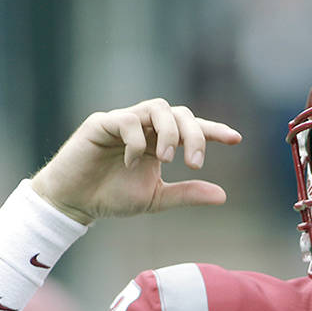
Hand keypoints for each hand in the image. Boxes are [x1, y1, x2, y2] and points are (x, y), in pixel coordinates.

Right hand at [30, 98, 241, 223]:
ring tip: (168, 159)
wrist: (75, 202)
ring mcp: (124, 121)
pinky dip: (137, 141)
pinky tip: (132, 162)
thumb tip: (222, 195)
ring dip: (169, 132)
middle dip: (193, 134)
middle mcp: (145, 127)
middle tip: (194, 162)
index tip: (236, 139)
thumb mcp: (156, 199)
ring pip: (157, 107)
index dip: (213, 130)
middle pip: (179, 113)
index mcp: (159, 142)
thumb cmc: (112, 197)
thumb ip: (186, 194)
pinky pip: (127, 120)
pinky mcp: (102, 123)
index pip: (191, 128)